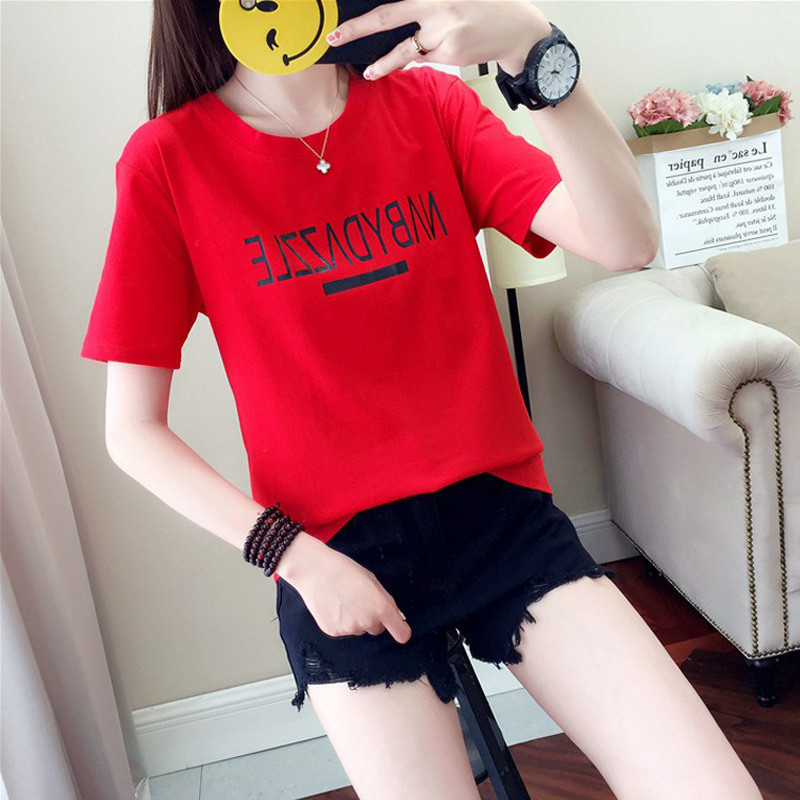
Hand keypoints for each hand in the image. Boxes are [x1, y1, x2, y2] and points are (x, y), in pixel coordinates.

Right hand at [287, 546, 412, 644]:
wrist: (315, 571)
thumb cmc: (344, 570)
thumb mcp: (372, 580)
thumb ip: (387, 601)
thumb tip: (398, 617)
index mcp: (381, 608)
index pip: (401, 634)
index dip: (401, 631)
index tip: (399, 630)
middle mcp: (367, 622)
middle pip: (377, 629)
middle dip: (372, 618)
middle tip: (359, 600)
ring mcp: (350, 629)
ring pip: (359, 629)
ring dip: (355, 619)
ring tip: (343, 600)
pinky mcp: (334, 632)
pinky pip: (343, 630)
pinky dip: (340, 621)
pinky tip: (333, 605)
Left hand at [326, 0, 551, 79]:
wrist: (518, 30)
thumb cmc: (484, 7)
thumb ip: (425, 5)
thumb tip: (399, 13)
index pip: (395, 2)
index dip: (368, 12)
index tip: (344, 17)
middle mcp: (437, 6)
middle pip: (388, 18)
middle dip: (357, 29)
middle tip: (333, 37)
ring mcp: (443, 31)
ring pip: (405, 49)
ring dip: (384, 64)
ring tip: (369, 71)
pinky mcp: (450, 52)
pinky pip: (425, 57)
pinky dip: (420, 57)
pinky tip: (433, 53)